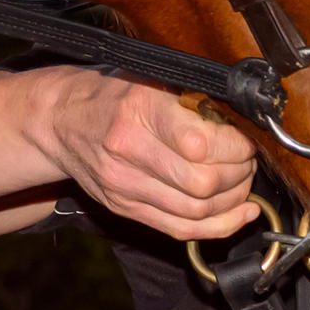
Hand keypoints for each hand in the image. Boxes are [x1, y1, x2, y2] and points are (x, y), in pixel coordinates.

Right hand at [25, 71, 260, 242]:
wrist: (61, 120)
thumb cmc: (112, 95)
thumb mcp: (151, 79)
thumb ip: (192, 97)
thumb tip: (244, 120)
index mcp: (138, 109)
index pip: (200, 144)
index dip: (236, 148)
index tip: (247, 141)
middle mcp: (128, 149)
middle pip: (202, 183)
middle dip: (239, 175)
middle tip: (248, 161)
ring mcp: (124, 185)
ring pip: (197, 211)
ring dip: (233, 201)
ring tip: (242, 184)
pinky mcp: (126, 209)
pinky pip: (182, 230)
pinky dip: (220, 227)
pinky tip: (239, 215)